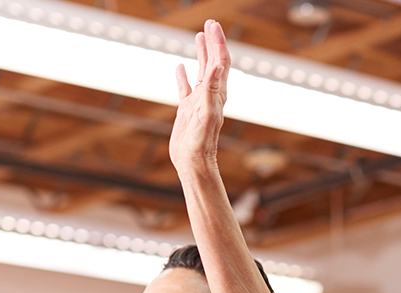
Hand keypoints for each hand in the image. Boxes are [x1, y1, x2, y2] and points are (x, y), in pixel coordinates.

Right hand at [168, 20, 230, 177]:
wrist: (193, 161)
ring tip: (199, 36)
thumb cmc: (201, 141)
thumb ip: (213, 88)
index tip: (213, 24)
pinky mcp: (188, 109)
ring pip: (201, 71)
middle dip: (212, 42)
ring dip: (202, 53)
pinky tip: (179, 67)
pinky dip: (183, 76)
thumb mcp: (207, 112)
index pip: (220, 61)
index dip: (218, 42)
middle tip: (209, 23)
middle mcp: (211, 94)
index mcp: (218, 93)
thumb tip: (219, 65)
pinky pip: (185, 88)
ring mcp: (199, 101)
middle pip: (214, 62)